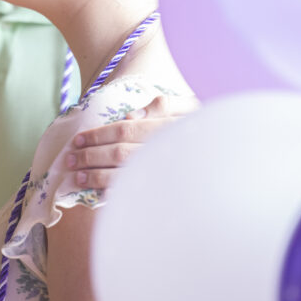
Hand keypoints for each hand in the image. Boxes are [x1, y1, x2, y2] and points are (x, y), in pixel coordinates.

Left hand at [65, 94, 199, 189]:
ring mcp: (166, 175)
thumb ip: (162, 106)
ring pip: (125, 176)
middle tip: (69, 158)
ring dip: (97, 177)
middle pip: (120, 154)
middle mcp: (166, 151)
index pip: (124, 131)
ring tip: (77, 176)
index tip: (78, 139)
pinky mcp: (166, 193)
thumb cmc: (207, 128)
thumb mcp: (190, 107)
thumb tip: (131, 117)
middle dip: (91, 156)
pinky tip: (98, 194)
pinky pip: (136, 194)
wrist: (230, 162)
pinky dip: (115, 194)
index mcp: (168, 128)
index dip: (98, 135)